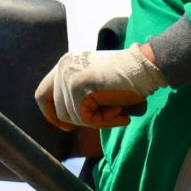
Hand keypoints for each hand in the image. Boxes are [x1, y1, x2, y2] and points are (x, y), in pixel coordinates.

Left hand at [34, 43, 165, 129]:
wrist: (148, 65)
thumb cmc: (127, 76)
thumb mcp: (93, 80)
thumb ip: (76, 93)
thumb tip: (63, 120)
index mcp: (64, 64)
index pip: (42, 93)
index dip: (50, 113)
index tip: (65, 127)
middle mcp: (63, 68)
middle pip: (60, 111)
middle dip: (83, 120)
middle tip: (107, 115)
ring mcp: (69, 77)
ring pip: (74, 117)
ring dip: (97, 120)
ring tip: (117, 107)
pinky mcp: (80, 88)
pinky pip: (86, 118)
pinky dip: (105, 121)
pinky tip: (120, 111)